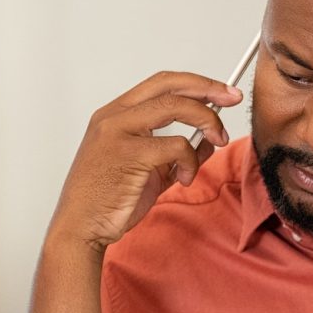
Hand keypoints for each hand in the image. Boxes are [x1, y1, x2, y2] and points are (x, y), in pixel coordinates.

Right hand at [49, 71, 242, 250]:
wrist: (81, 228)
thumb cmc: (109, 201)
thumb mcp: (150, 172)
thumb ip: (176, 154)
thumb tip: (208, 140)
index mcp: (115, 115)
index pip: (160, 84)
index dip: (195, 84)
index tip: (221, 92)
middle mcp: (114, 116)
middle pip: (169, 85)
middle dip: (208, 88)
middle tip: (232, 99)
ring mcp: (118, 132)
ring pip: (176, 107)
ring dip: (207, 122)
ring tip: (217, 141)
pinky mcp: (129, 153)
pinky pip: (177, 145)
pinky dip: (191, 161)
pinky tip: (184, 179)